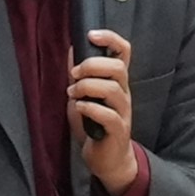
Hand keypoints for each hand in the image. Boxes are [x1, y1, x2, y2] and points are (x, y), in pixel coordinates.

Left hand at [71, 27, 140, 195]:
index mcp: (117, 81)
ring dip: (87, 87)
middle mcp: (124, 93)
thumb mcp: (83, 96)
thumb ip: (78, 76)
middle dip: (92, 66)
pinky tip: (79, 108)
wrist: (108, 160)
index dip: (111, 38)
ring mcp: (123, 112)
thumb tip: (70, 50)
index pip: (124, 52)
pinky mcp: (119, 130)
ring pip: (113, 89)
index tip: (91, 35)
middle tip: (74, 75)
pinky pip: (109, 115)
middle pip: (118, 68)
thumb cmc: (95, 126)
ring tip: (73, 93)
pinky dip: (90, 108)